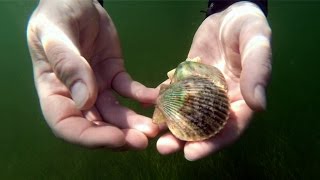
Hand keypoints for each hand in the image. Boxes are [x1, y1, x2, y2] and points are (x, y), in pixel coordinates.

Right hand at [27, 0, 158, 149]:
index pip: (67, 125)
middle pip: (96, 124)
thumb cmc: (58, 14)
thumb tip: (84, 101)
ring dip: (134, 122)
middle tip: (144, 140)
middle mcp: (75, 94)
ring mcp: (97, 86)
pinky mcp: (114, 75)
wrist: (77, 0)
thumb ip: (68, 65)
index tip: (115, 138)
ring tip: (154, 128)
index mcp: (54, 90)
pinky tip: (156, 97)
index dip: (90, 137)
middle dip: (119, 135)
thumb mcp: (56, 35)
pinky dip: (143, 96)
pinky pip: (129, 90)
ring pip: (116, 112)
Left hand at [156, 2, 271, 159]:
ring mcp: (202, 91)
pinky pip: (174, 92)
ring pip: (185, 112)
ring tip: (152, 134)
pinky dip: (161, 100)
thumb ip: (258, 72)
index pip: (228, 128)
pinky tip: (147, 106)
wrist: (230, 15)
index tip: (191, 154)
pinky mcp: (187, 78)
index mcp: (241, 99)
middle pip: (202, 126)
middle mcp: (220, 100)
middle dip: (184, 139)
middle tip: (163, 148)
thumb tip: (258, 105)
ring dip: (169, 125)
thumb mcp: (256, 45)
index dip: (212, 143)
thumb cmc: (249, 28)